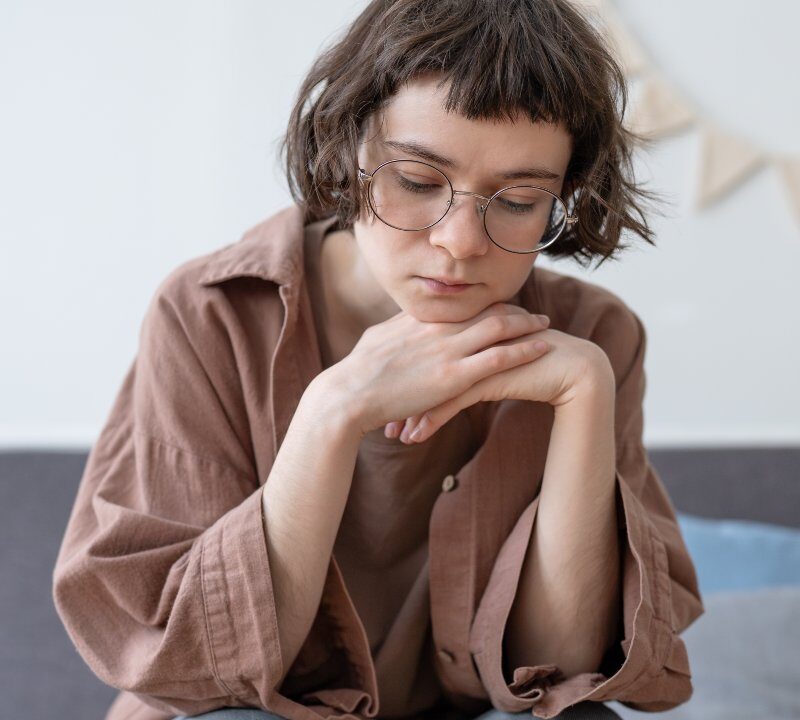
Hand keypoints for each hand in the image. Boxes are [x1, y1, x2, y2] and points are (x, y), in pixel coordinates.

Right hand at [328, 302, 552, 438]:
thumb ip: (396, 330)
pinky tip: (543, 348)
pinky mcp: (454, 376)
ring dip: (526, 324)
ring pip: (499, 327)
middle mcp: (438, 327)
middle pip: (485, 309)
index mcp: (419, 319)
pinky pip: (499, 357)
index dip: (485, 303)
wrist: (348, 395)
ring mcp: (448, 350)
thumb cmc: (356, 375)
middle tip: (532, 312)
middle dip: (513, 309)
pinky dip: (524, 350)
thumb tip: (403, 326)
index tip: (501, 306)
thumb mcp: (376, 341)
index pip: (461, 304)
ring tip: (546, 324)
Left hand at [386, 325, 614, 443]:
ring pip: (427, 388)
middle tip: (379, 419)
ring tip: (394, 435)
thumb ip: (461, 349)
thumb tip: (434, 363)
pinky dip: (429, 421)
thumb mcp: (485, 350)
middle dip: (394, 398)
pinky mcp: (485, 378)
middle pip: (414, 370)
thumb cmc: (526, 358)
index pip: (415, 353)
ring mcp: (472, 357)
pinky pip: (449, 402)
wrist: (567, 365)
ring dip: (408, 414)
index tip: (378, 396)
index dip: (395, 377)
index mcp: (457, 328)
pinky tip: (415, 438)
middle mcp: (460, 340)